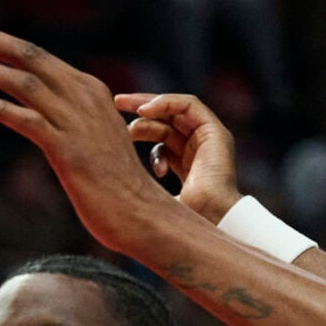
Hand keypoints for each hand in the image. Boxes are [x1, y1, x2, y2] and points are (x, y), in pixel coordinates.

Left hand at [0, 10, 176, 253]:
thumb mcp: (91, 138)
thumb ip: (66, 119)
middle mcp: (83, 97)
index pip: (38, 57)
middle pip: (29, 56)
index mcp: (88, 89)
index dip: (2, 41)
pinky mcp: (69, 150)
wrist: (141, 213)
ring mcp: (76, 122)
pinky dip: (1, 110)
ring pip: (24, 83)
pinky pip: (29, 121)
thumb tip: (38, 118)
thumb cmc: (115, 183)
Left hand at [116, 91, 241, 222]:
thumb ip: (140, 189)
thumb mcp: (153, 199)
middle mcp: (197, 150)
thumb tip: (110, 190)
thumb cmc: (183, 221)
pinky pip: (189, 105)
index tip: (114, 128)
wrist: (210, 222)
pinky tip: (144, 111)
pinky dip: (166, 103)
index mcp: (186, 165)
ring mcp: (208, 140)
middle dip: (140, 110)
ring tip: (123, 105)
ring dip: (148, 103)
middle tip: (116, 104)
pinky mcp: (215, 131)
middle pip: (167, 121)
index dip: (140, 129)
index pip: (161, 138)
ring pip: (176, 110)